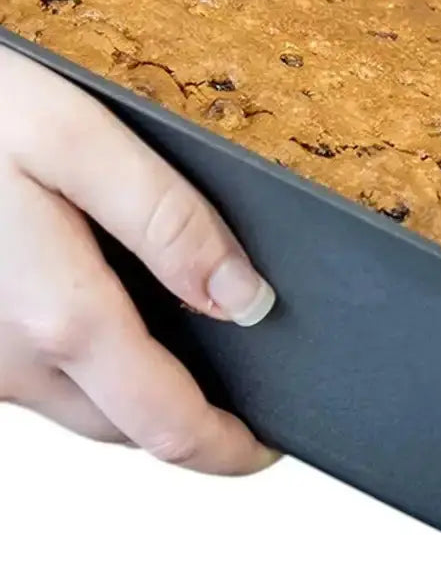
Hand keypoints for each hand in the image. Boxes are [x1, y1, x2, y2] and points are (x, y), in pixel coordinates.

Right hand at [0, 46, 276, 473]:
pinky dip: (93, 361)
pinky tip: (117, 303)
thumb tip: (244, 296)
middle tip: (245, 385)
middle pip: (127, 422)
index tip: (267, 443)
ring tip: (195, 341)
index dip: (226, 446)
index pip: (165, 424)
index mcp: (57, 318)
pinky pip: (41, 374)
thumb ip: (166, 221)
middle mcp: (9, 359)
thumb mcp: (78, 142)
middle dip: (190, 418)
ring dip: (140, 389)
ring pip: (82, 401)